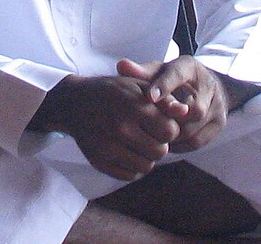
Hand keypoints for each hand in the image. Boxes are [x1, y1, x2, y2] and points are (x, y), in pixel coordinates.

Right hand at [31, 74, 185, 180]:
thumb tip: (186, 111)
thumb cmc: (111, 91)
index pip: (170, 131)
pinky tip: (126, 150)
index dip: (168, 127)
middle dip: (159, 143)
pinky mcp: (99, 162)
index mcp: (133, 105)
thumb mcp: (137, 85)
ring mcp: (108, 147)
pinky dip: (133, 166)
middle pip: (160, 151)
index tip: (159, 121)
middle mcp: (120, 127)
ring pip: (147, 166)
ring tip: (137, 141)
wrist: (74, 103)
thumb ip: (163, 98)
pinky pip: (130, 175)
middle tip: (148, 133)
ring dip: (147, 156)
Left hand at [116, 56, 229, 153]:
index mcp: (189, 67)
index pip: (178, 75)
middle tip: (148, 126)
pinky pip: (197, 141)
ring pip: (193, 128)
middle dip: (168, 120)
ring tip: (153, 136)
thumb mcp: (159, 71)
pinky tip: (167, 143)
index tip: (149, 97)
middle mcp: (207, 85)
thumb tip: (121, 66)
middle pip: (191, 109)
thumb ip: (142, 72)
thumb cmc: (174, 79)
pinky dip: (179, 145)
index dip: (164, 86)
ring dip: (172, 135)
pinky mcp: (220, 123)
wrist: (206, 86)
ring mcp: (217, 105)